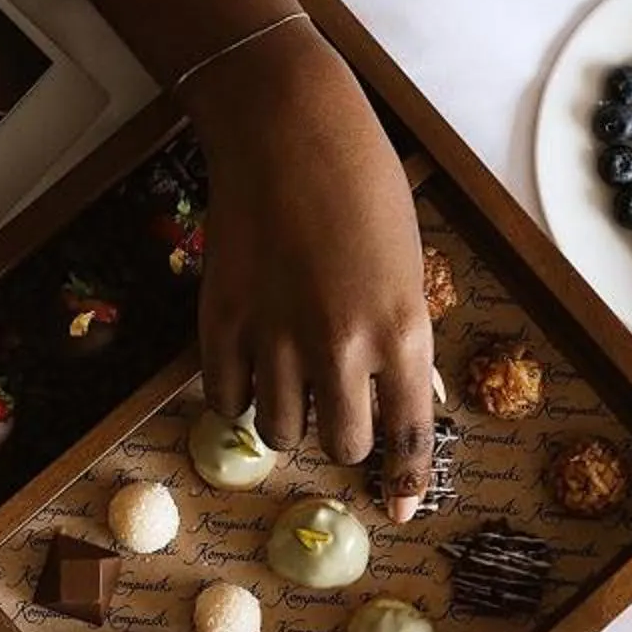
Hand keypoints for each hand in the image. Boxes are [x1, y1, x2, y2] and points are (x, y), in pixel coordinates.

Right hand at [179, 20, 438, 510]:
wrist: (286, 126)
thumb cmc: (363, 180)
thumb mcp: (408, 261)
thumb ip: (402, 334)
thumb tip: (398, 395)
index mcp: (403, 328)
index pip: (408, 433)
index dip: (405, 478)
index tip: (399, 506)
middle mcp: (341, 345)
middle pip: (342, 443)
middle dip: (343, 438)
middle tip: (336, 410)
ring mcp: (276, 336)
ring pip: (280, 430)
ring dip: (289, 419)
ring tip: (289, 384)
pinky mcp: (222, 320)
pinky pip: (226, 398)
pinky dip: (239, 395)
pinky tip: (249, 370)